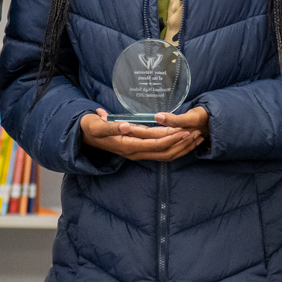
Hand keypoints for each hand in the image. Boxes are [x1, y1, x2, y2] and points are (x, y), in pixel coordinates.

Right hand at [79, 109, 202, 162]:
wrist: (84, 136)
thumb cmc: (91, 128)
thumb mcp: (96, 125)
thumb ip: (109, 125)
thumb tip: (123, 125)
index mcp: (127, 145)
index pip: (155, 144)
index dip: (171, 138)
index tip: (185, 130)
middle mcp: (135, 152)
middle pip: (164, 152)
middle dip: (182, 144)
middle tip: (198, 133)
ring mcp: (137, 153)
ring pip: (165, 155)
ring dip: (182, 148)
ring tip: (197, 138)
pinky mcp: (139, 151)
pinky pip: (161, 154)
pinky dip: (175, 149)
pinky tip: (185, 142)